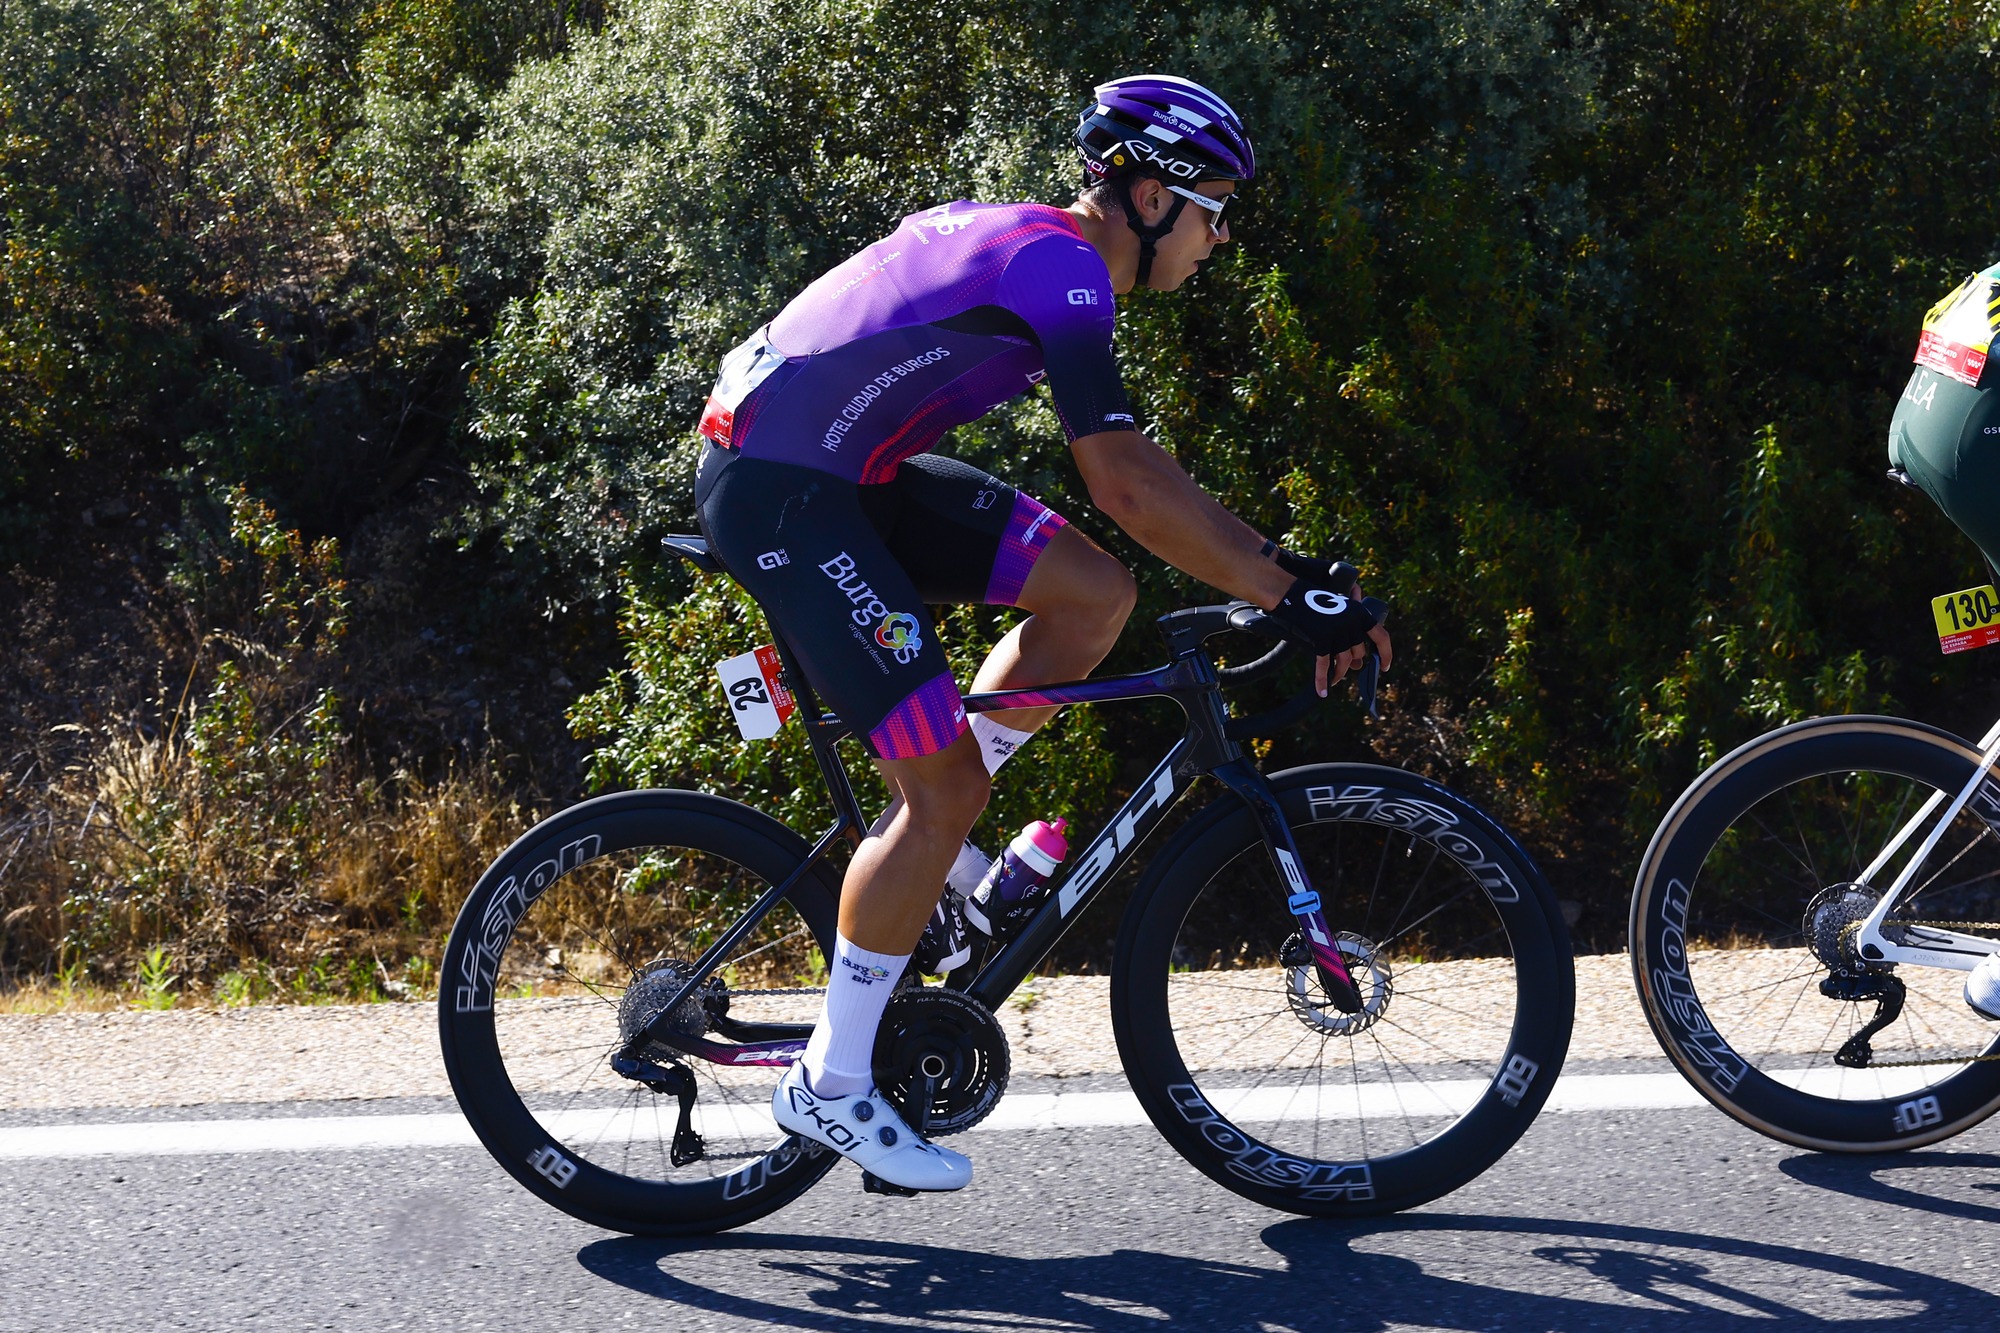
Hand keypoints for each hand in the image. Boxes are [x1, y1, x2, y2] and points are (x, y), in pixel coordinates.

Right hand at [1265, 561, 1385, 670]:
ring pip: (1344, 660)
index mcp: (1360, 613)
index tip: (1386, 666)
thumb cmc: (1315, 599)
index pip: (1382, 637)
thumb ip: (1352, 624)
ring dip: (1340, 673)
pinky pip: (1324, 664)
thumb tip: (1358, 654)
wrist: (1293, 594)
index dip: (1386, 654)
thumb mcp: (1339, 605)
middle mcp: (1352, 622)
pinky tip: (1323, 692)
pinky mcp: (1321, 638)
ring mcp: (1337, 631)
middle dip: (1354, 662)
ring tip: (1335, 680)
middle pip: (1359, 652)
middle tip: (1348, 668)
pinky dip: (1323, 680)